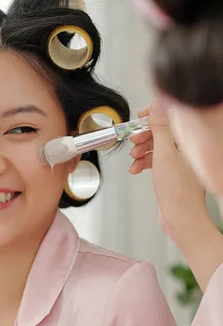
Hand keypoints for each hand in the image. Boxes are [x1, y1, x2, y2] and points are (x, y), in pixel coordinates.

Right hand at [129, 99, 222, 291]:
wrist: (181, 219)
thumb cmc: (177, 192)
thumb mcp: (164, 155)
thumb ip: (161, 128)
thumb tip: (158, 106)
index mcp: (190, 141)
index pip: (171, 118)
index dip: (153, 116)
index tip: (140, 118)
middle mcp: (187, 149)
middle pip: (162, 132)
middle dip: (145, 137)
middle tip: (133, 142)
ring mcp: (181, 161)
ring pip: (157, 148)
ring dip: (142, 152)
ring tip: (134, 159)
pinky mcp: (173, 173)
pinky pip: (157, 162)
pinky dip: (145, 164)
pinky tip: (136, 170)